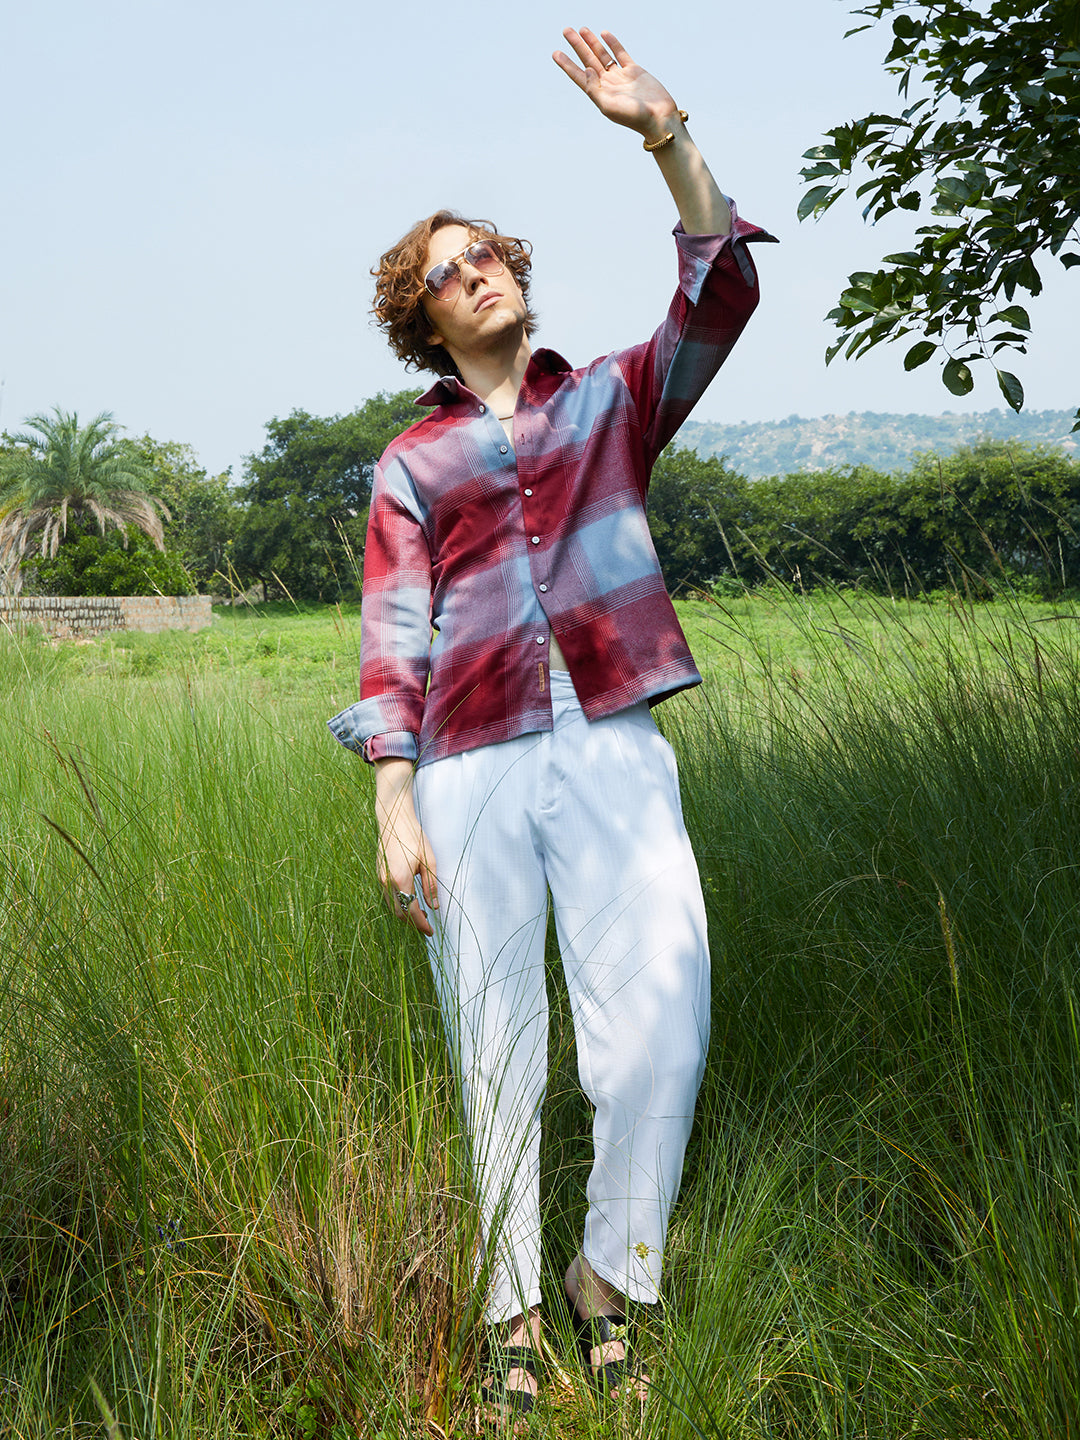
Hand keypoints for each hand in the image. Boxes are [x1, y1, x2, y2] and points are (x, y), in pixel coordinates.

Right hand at [374, 759, 437, 935]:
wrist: (393, 819)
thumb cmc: (414, 837)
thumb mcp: (429, 861)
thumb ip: (431, 885)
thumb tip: (434, 906)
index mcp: (400, 880)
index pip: (411, 912)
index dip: (421, 925)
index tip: (431, 932)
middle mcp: (386, 882)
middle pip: (399, 913)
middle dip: (413, 922)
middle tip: (427, 924)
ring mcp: (380, 878)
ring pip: (392, 906)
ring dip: (405, 913)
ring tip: (421, 912)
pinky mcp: (378, 874)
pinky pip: (387, 897)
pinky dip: (398, 903)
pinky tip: (409, 899)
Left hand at [552, 27, 679, 140]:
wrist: (658, 117)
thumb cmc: (633, 117)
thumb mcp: (608, 106)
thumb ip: (594, 89)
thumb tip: (586, 69)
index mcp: (599, 94)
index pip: (579, 76)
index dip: (567, 64)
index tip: (556, 53)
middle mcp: (608, 84)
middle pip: (588, 60)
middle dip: (577, 46)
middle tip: (566, 31)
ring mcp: (620, 76)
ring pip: (602, 55)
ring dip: (591, 42)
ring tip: (581, 29)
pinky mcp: (634, 71)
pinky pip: (620, 53)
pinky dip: (612, 43)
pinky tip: (604, 34)